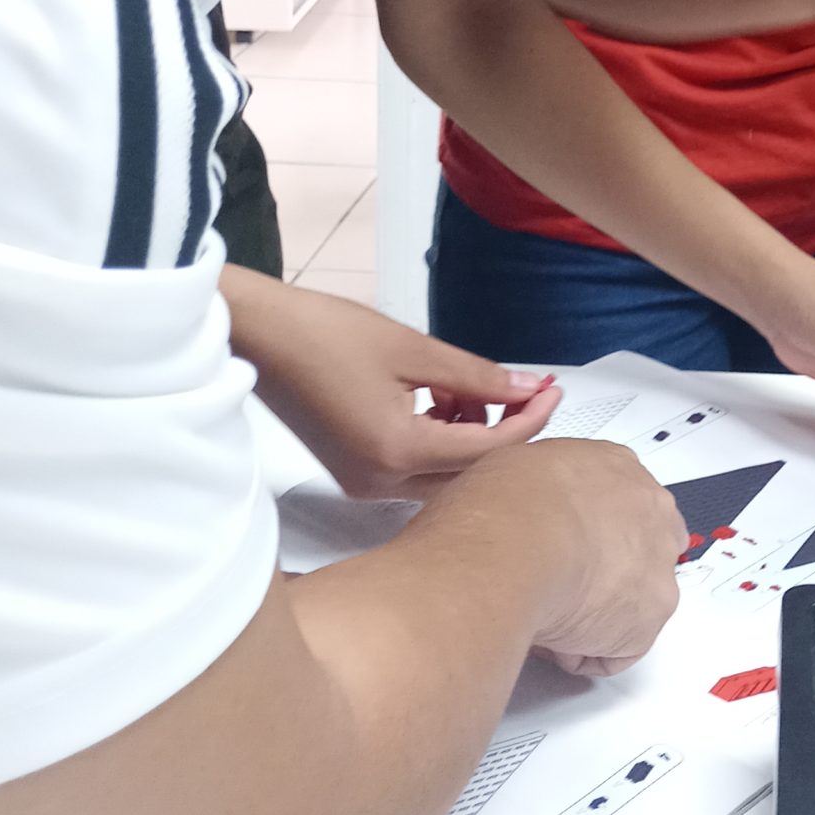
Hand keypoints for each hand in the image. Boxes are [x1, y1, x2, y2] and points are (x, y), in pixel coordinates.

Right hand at [222, 269, 558, 500]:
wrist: (259, 335)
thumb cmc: (327, 333)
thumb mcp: (415, 350)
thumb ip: (478, 376)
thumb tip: (529, 389)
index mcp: (396, 451)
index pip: (489, 451)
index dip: (530, 419)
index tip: (554, 389)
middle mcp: (379, 480)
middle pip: (469, 472)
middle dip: (503, 430)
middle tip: (525, 388)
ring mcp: (363, 481)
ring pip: (444, 471)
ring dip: (469, 433)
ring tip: (464, 384)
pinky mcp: (353, 471)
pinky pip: (415, 466)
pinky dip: (439, 436)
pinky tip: (438, 398)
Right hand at [424, 439, 686, 677]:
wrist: (515, 541)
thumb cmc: (502, 501)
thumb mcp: (515, 467)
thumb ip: (540, 488)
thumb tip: (518, 509)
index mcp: (618, 468)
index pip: (618, 505)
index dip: (587, 536)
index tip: (556, 551)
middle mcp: (652, 512)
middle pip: (639, 551)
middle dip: (604, 574)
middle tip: (556, 586)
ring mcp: (658, 567)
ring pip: (631, 603)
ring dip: (594, 616)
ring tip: (545, 614)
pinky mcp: (648, 620)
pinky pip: (617, 651)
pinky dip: (584, 653)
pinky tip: (551, 638)